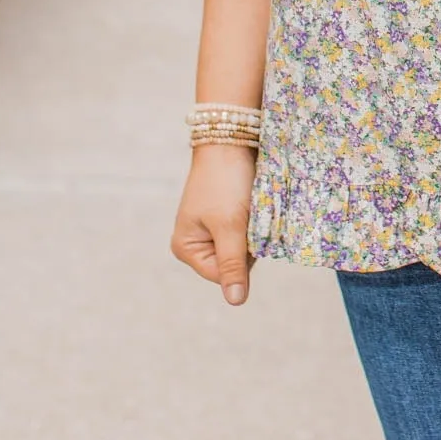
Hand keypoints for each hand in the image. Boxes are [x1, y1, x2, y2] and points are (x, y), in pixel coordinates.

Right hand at [170, 143, 256, 305]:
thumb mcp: (230, 226)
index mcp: (186, 248)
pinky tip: (253, 202)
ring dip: (253, 230)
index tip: (243, 228)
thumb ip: (233, 264)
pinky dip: (254, 219)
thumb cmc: (225, 182)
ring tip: (248, 205)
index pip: (223, 275)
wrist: (230, 137)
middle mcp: (196, 241)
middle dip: (247, 242)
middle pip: (234, 262)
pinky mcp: (226, 214)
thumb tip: (236, 302)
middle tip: (245, 214)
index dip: (241, 257)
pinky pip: (246, 229)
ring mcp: (211, 227)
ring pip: (243, 245)